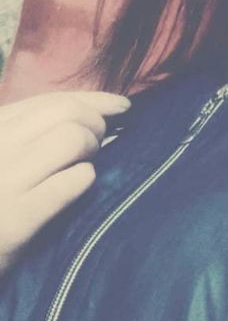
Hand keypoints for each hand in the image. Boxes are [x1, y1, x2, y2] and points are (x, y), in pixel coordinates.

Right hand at [0, 90, 130, 276]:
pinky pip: (70, 182)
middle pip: (66, 114)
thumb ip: (35, 134)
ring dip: (92, 149)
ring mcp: (3, 183)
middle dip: (97, 123)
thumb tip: (97, 112)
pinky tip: (81, 185)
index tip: (122, 106)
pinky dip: (83, 179)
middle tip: (103, 143)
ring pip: (72, 138)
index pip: (49, 101)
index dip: (94, 99)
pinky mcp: (15, 221)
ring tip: (86, 167)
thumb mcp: (4, 160)